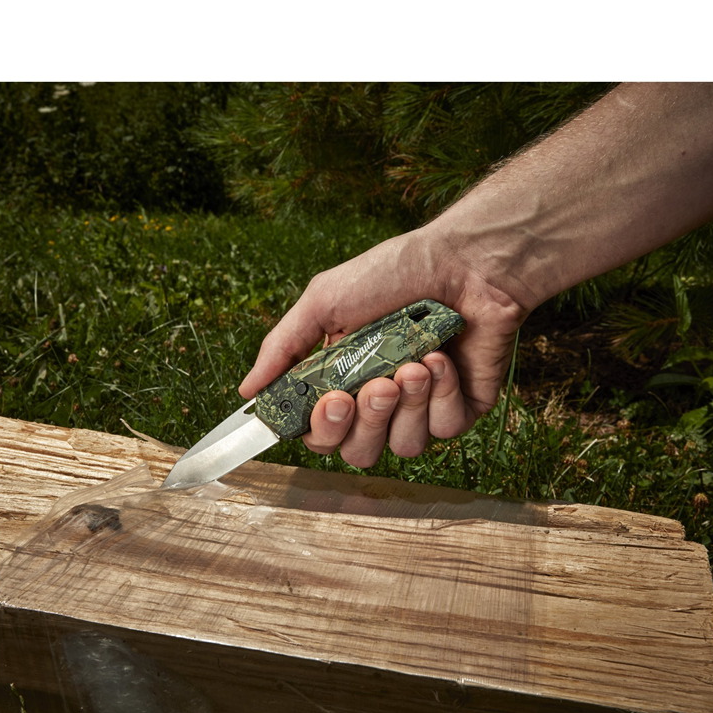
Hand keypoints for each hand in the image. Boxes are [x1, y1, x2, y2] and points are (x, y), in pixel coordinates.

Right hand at [237, 226, 528, 466]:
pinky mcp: (461, 409)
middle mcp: (379, 402)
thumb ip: (283, 349)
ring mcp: (421, 408)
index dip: (322, 427)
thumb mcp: (325, 301)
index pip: (320, 432)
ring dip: (406, 405)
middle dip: (366, 420)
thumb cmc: (395, 272)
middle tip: (377, 383)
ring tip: (415, 363)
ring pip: (401, 447)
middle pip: (357, 451)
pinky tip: (442, 360)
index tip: (330, 401)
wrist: (465, 260)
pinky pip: (443, 429)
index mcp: (342, 381)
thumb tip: (247, 392)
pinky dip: (441, 395)